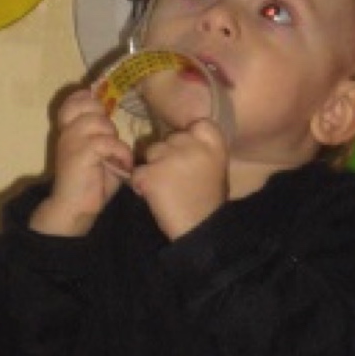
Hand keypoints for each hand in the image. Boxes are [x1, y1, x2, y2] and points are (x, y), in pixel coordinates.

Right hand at [31, 87, 132, 236]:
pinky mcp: (80, 153)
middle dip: (105, 120)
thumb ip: (106, 136)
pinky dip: (120, 154)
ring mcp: (71, 140)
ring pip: (100, 122)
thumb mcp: (100, 154)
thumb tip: (121, 123)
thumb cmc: (91, 183)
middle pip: (89, 104)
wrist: (75, 208)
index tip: (102, 117)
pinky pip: (107, 142)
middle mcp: (67, 130)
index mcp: (68, 129)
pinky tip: (121, 166)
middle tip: (111, 142)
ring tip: (117, 157)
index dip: (91, 101)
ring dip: (114, 139)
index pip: (76, 99)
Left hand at [132, 119, 227, 238]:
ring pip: (151, 152)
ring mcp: (170, 157)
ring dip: (153, 167)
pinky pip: (138, 172)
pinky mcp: (151, 173)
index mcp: (214, 144)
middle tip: (177, 178)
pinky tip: (154, 196)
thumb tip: (182, 140)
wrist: (200, 231)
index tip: (189, 152)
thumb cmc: (209, 203)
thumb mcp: (216, 170)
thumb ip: (202, 152)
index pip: (199, 124)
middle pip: (170, 138)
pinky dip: (142, 184)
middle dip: (168, 154)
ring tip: (166, 188)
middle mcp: (192, 145)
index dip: (190, 135)